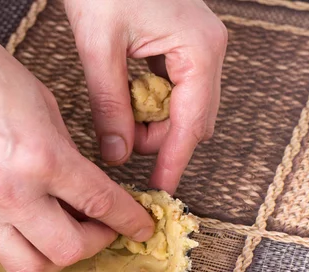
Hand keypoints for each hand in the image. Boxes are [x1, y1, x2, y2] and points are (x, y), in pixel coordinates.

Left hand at [65, 0, 227, 193]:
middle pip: (193, 118)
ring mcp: (199, 47)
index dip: (175, 160)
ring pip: (185, 106)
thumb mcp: (99, 48)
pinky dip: (152, 103)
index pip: (192, 123)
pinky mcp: (184, 45)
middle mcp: (208, 49)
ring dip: (154, 122)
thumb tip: (117, 154)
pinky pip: (175, 89)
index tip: (160, 189)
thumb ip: (110, 106)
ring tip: (119, 117)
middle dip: (160, 139)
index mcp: (199, 49)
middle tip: (121, 145)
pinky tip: (128, 99)